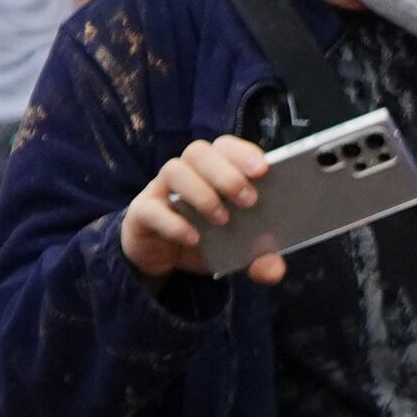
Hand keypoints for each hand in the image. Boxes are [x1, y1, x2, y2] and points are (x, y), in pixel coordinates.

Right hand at [120, 136, 281, 283]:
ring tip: (222, 220)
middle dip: (226, 173)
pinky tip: (193, 238)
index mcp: (214, 171)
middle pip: (199, 152)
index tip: (263, 169)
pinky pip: (151, 208)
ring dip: (201, 193)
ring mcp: (161, 188)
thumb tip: (274, 270)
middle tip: (249, 200)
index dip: (243, 152)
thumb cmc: (206, 239)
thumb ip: (259, 257)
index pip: (225, 146)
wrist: (162, 257)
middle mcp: (187, 172)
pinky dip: (174, 223)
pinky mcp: (142, 212)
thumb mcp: (237, 250)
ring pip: (174, 170)